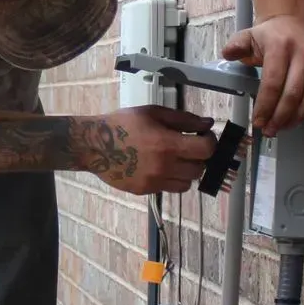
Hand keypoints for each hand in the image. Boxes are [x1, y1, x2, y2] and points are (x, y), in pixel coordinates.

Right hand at [72, 106, 216, 194]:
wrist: (94, 145)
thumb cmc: (123, 123)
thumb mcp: (153, 113)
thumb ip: (184, 120)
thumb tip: (208, 124)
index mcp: (167, 144)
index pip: (206, 150)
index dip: (210, 142)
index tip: (203, 137)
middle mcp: (164, 167)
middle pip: (199, 169)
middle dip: (198, 157)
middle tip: (188, 148)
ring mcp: (155, 182)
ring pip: (187, 184)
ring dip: (186, 171)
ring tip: (174, 160)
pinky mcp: (146, 191)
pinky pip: (170, 189)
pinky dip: (171, 179)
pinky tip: (160, 167)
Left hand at [223, 14, 303, 135]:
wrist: (291, 23)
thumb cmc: (268, 36)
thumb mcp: (247, 37)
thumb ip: (236, 46)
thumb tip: (227, 53)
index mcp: (280, 44)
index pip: (273, 82)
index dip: (266, 105)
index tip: (258, 121)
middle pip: (293, 93)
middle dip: (280, 117)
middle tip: (269, 130)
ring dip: (296, 117)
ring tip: (282, 127)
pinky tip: (296, 117)